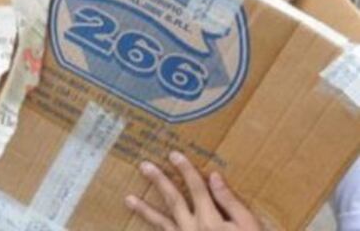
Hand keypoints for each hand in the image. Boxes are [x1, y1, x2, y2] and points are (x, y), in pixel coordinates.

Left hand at [125, 151, 260, 230]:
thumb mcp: (249, 226)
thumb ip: (230, 202)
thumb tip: (214, 176)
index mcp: (211, 220)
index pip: (196, 188)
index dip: (185, 169)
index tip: (173, 154)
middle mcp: (193, 229)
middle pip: (173, 200)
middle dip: (159, 181)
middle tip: (144, 165)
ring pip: (161, 223)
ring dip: (144, 210)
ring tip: (128, 198)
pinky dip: (154, 229)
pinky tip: (142, 226)